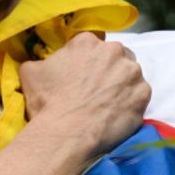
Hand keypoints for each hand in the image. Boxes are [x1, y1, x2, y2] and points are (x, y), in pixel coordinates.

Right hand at [18, 32, 150, 156]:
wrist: (67, 133)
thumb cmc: (47, 102)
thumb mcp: (31, 73)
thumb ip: (41, 61)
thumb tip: (41, 63)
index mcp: (87, 41)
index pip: (91, 46)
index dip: (86, 62)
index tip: (82, 77)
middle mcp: (114, 50)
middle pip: (115, 56)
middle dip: (107, 70)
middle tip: (96, 91)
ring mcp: (132, 72)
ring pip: (130, 75)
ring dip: (121, 85)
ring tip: (107, 104)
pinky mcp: (143, 93)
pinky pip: (139, 95)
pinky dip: (130, 103)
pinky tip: (116, 114)